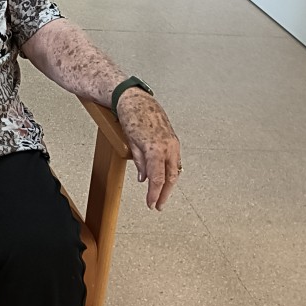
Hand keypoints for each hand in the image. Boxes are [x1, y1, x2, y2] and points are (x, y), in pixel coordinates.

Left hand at [115, 89, 181, 210]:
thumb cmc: (131, 117)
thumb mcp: (130, 143)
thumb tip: (143, 178)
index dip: (154, 194)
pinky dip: (171, 171)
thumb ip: (139, 163)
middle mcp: (168, 146)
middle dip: (164, 194)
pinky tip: (166, 177)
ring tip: (161, 195)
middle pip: (170, 177)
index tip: (151, 204)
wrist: (137, 99)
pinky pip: (175, 160)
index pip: (157, 178)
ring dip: (169, 184)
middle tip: (158, 205)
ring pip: (175, 169)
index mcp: (156, 149)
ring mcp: (173, 143)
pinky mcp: (173, 139)